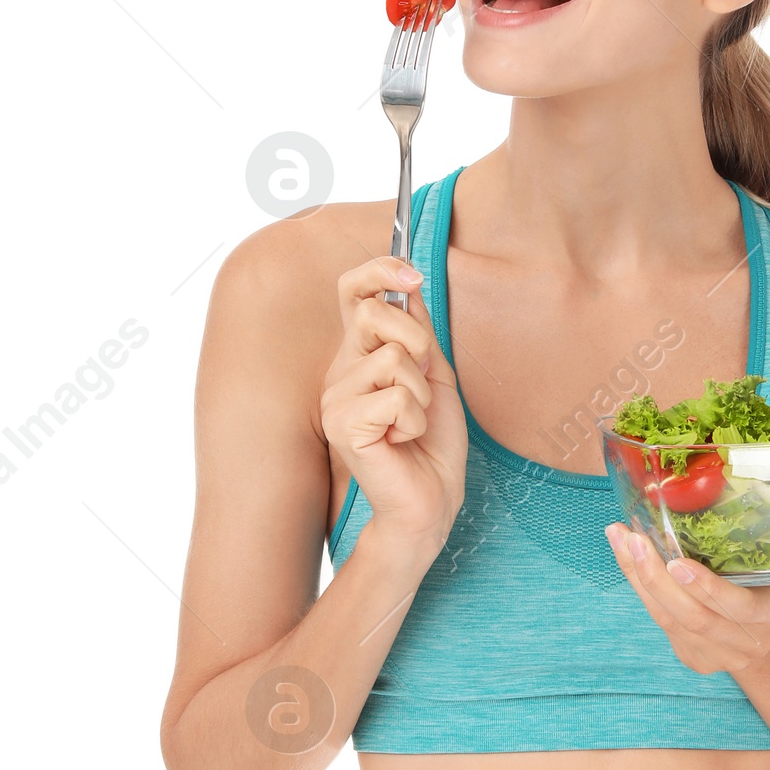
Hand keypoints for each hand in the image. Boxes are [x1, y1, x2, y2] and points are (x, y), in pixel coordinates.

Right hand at [320, 256, 467, 555]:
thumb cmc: (432, 442)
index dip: (381, 269)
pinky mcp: (342, 424)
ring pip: (393, 358)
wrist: (431, 499)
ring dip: (421, 394)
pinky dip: (414, 419)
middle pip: (376, 312)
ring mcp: (336, 397)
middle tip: (425, 382)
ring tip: (411, 424)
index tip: (413, 276)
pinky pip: (394, 395)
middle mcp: (341, 370)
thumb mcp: (434, 373)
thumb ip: (418, 331)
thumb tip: (406, 283)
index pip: (354, 291)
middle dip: (419, 342)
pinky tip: (402, 441)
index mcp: (360, 354)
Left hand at [604, 509, 769, 675]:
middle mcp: (740, 640)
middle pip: (690, 615)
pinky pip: (657, 619)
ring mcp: (712, 652)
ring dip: (637, 577)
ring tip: (619, 536)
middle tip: (632, 536)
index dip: (706, 589)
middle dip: (654, 576)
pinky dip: (637, 585)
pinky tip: (624, 552)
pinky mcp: (689, 654)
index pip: (737, 609)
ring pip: (667, 618)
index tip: (678, 561)